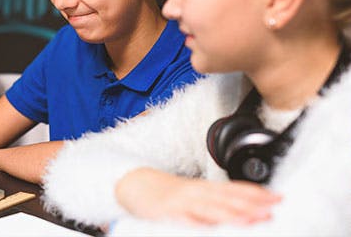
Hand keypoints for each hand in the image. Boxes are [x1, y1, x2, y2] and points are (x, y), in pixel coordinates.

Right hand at [116, 168, 280, 224]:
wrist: (136, 185)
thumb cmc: (168, 195)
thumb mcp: (195, 195)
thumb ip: (217, 202)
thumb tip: (246, 212)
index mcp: (205, 188)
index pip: (235, 188)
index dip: (257, 193)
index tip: (278, 198)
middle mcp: (197, 193)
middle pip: (228, 199)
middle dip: (252, 205)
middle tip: (273, 210)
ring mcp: (183, 203)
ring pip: (211, 209)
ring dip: (233, 215)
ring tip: (253, 220)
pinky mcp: (168, 214)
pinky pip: (187, 222)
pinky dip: (200, 226)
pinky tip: (212, 231)